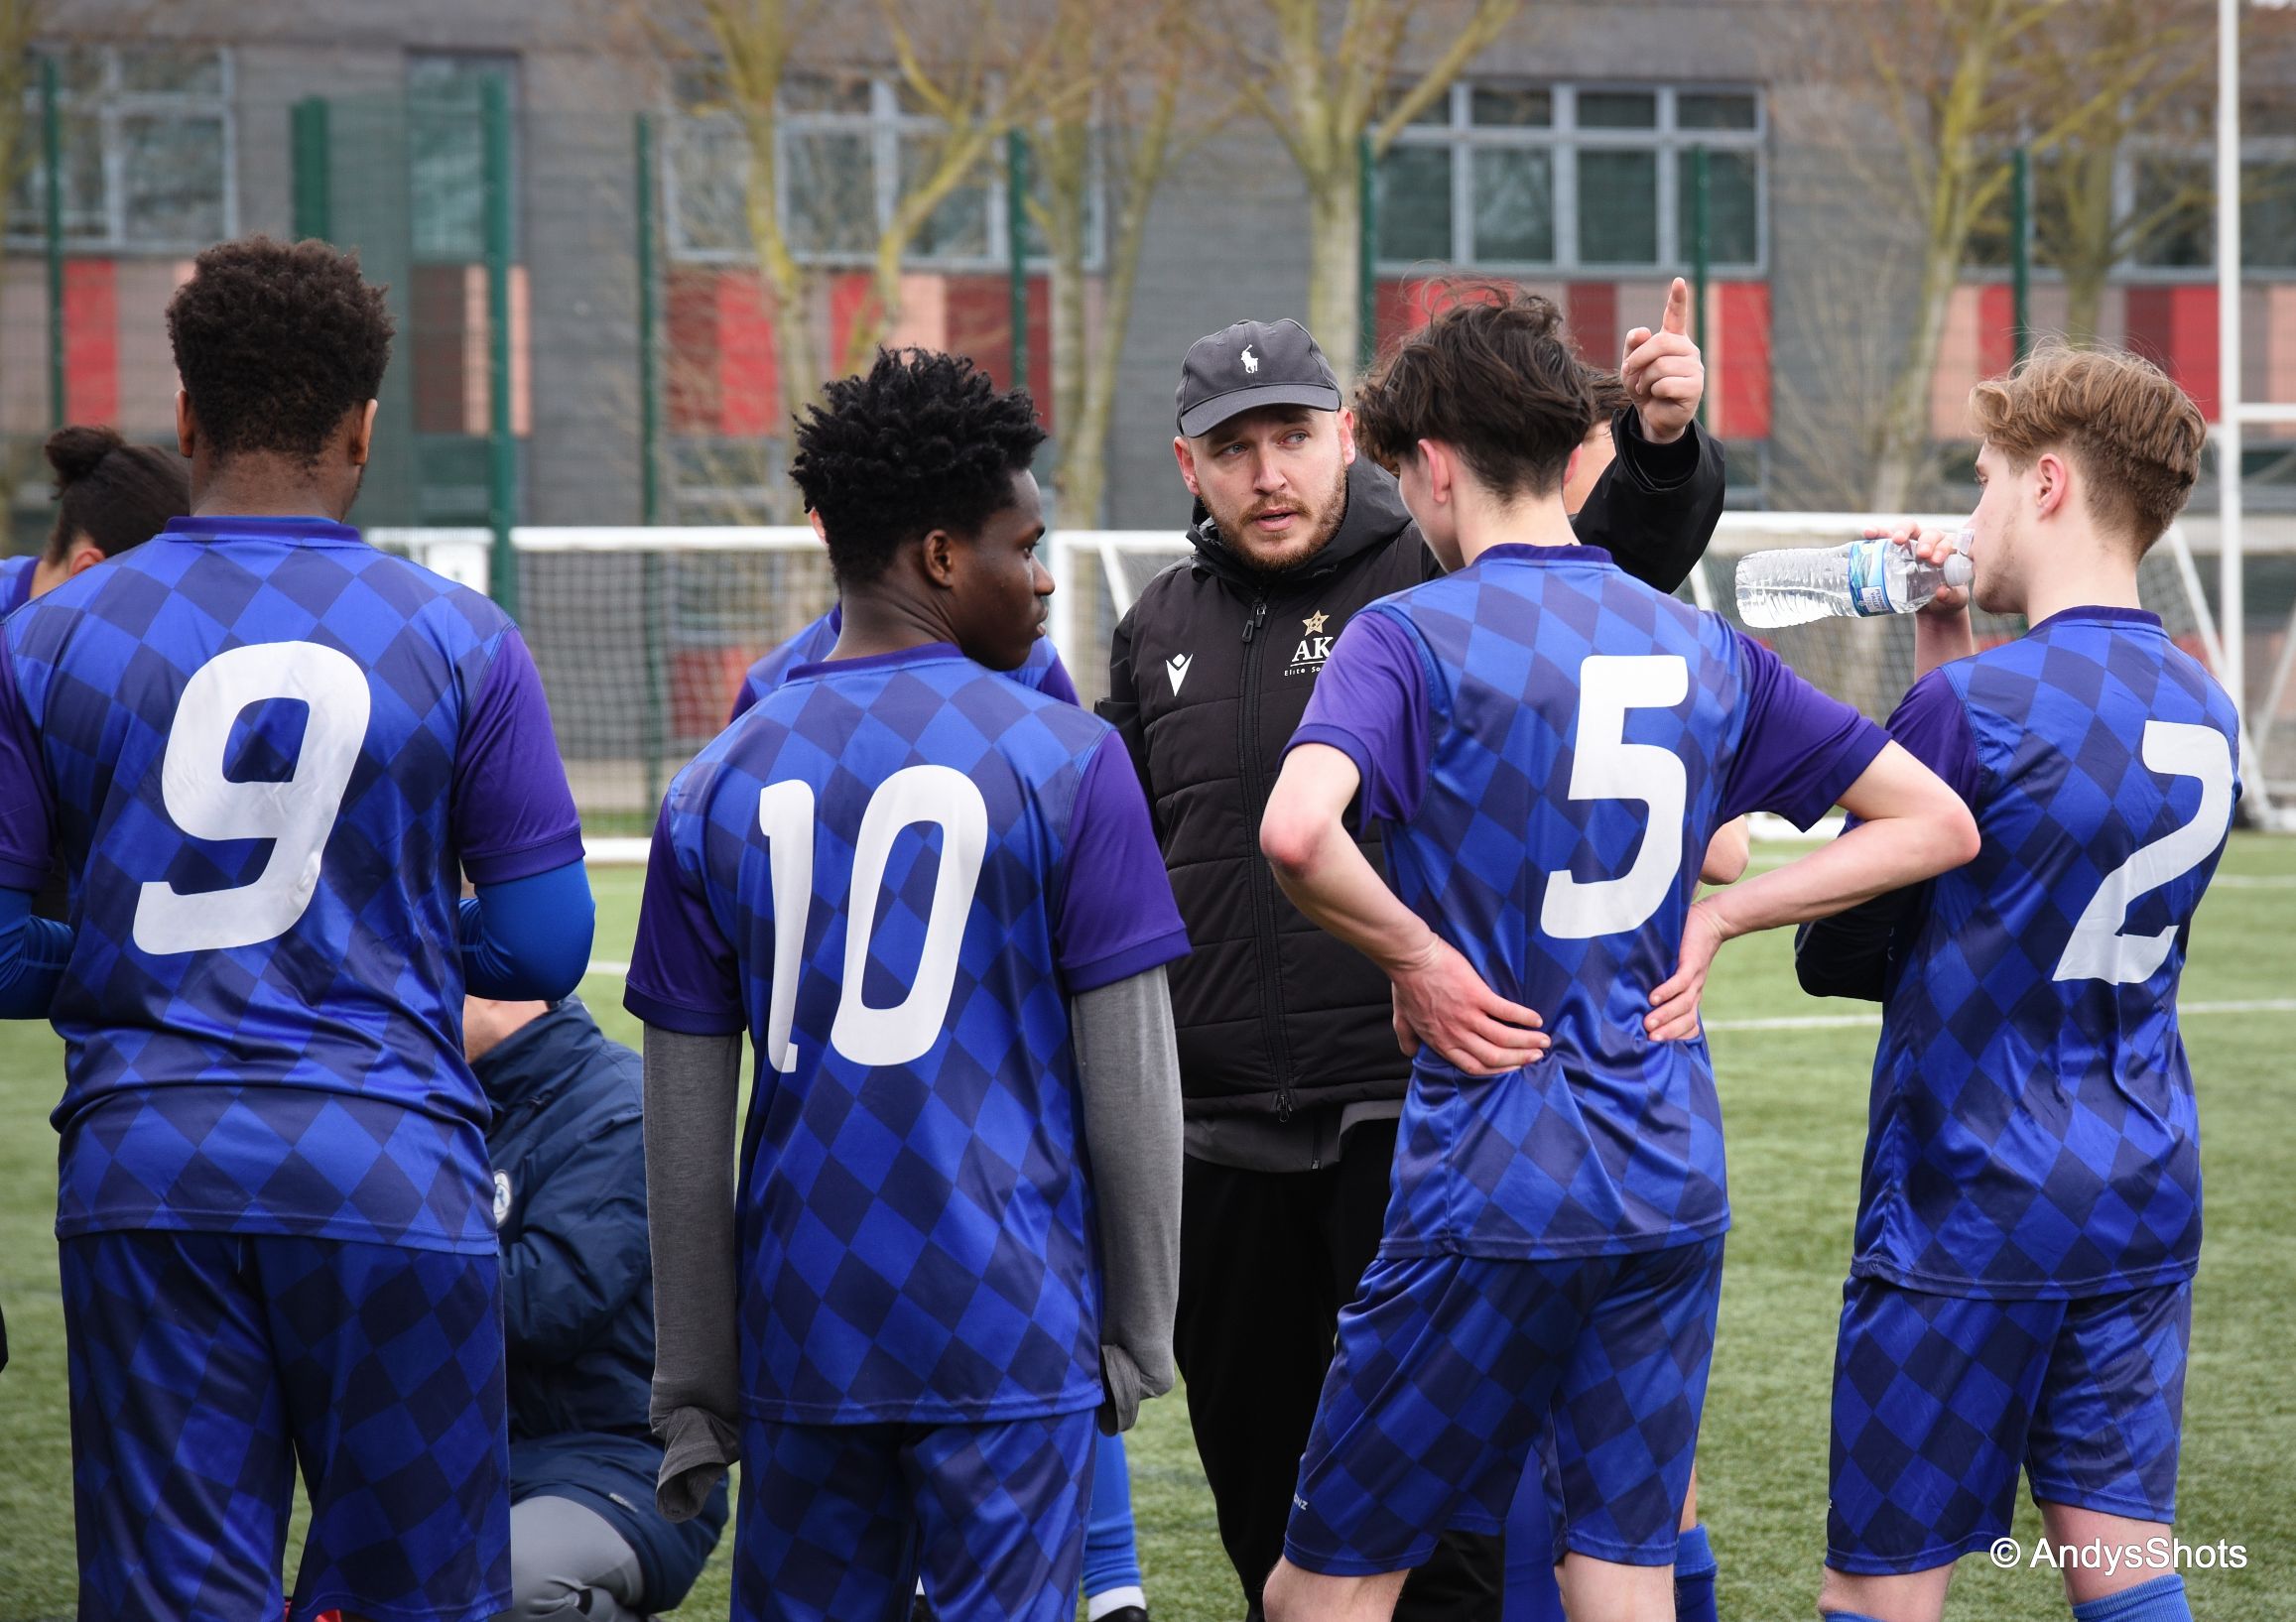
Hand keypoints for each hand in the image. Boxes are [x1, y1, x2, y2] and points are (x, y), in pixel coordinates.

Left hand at [1388, 934, 1549, 1074]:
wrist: (1411, 959)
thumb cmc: (1406, 985)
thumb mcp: (1402, 1019)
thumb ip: (1408, 1038)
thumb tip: (1411, 1053)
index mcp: (1442, 1043)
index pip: (1474, 1067)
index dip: (1497, 1070)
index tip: (1512, 1067)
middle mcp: (1457, 1035)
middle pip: (1494, 1057)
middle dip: (1519, 1060)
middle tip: (1536, 1057)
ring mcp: (1468, 1016)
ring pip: (1504, 1039)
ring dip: (1527, 1042)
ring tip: (1543, 1042)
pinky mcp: (1477, 996)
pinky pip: (1506, 1011)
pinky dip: (1524, 1018)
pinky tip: (1536, 1019)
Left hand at [1621, 277, 1704, 443]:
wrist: (1653, 417)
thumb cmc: (1644, 388)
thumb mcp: (1631, 366)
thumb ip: (1633, 346)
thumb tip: (1642, 330)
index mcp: (1673, 340)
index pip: (1676, 315)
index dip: (1677, 299)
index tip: (1678, 281)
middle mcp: (1687, 350)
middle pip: (1660, 343)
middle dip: (1639, 359)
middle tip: (1631, 373)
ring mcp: (1695, 368)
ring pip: (1661, 366)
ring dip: (1645, 381)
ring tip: (1648, 389)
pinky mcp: (1695, 387)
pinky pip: (1666, 384)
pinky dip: (1654, 393)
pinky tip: (1659, 398)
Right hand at [1645, 897, 1729, 1041]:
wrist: (1711, 922)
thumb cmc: (1686, 946)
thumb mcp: (1676, 969)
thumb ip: (1662, 982)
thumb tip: (1636, 995)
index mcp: (1690, 997)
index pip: (1688, 1025)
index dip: (1675, 1036)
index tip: (1655, 1044)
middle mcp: (1694, 992)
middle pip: (1685, 1020)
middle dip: (1668, 1031)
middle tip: (1650, 1038)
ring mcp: (1694, 979)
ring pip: (1682, 1004)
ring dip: (1665, 1015)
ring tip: (1648, 1023)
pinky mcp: (1691, 964)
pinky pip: (1680, 982)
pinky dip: (1667, 991)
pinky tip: (1653, 997)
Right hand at [1861, 521, 1968, 617]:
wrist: (1930, 607)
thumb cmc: (1946, 598)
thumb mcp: (1954, 599)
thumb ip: (1951, 596)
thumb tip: (1940, 592)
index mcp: (1949, 549)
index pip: (1947, 541)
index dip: (1942, 548)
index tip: (1936, 560)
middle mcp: (1931, 541)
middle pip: (1928, 533)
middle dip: (1925, 541)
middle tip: (1921, 554)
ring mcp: (1911, 543)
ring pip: (1907, 529)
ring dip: (1899, 531)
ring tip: (1895, 539)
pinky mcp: (1893, 549)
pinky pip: (1884, 537)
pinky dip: (1876, 533)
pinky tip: (1868, 533)